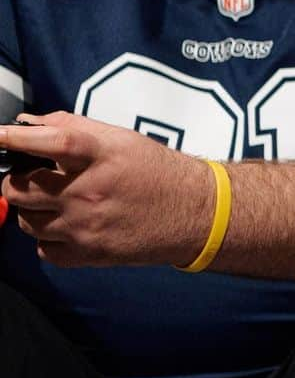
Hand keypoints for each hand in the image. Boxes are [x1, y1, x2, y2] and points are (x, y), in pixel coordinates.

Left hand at [0, 112, 212, 267]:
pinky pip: (42, 249)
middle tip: (32, 177)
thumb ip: (73, 127)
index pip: (52, 141)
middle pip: (20, 188)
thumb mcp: (122, 139)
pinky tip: (69, 225)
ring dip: (32, 209)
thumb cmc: (158, 172)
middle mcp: (91, 191)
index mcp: (103, 156)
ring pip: (26, 220)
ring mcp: (86, 226)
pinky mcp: (88, 254)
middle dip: (16, 181)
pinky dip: (47, 238)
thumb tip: (28, 123)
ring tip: (57, 201)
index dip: (17, 138)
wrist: (194, 213)